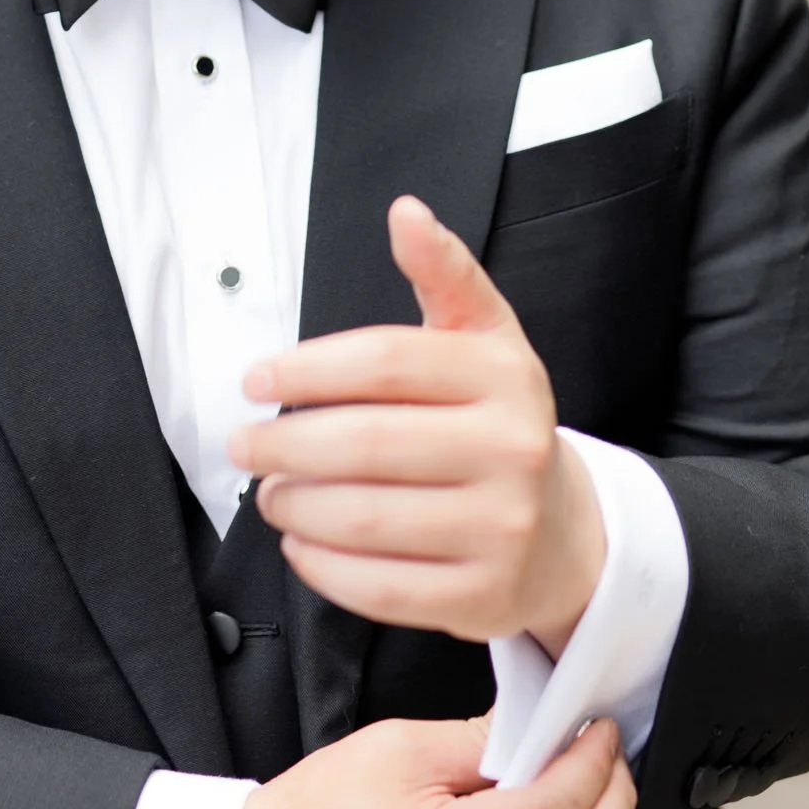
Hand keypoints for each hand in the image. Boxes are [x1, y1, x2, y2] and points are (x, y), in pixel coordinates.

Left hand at [229, 196, 605, 652]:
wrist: (565, 534)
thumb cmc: (496, 424)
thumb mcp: (485, 341)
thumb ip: (444, 274)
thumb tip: (405, 210)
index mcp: (505, 375)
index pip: (386, 362)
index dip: (307, 369)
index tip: (254, 379)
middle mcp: (512, 450)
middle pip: (367, 445)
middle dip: (285, 445)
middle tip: (243, 445)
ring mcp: (503, 529)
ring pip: (366, 519)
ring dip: (295, 506)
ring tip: (269, 492)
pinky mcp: (483, 598)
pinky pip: (380, 588)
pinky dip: (322, 565)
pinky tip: (300, 542)